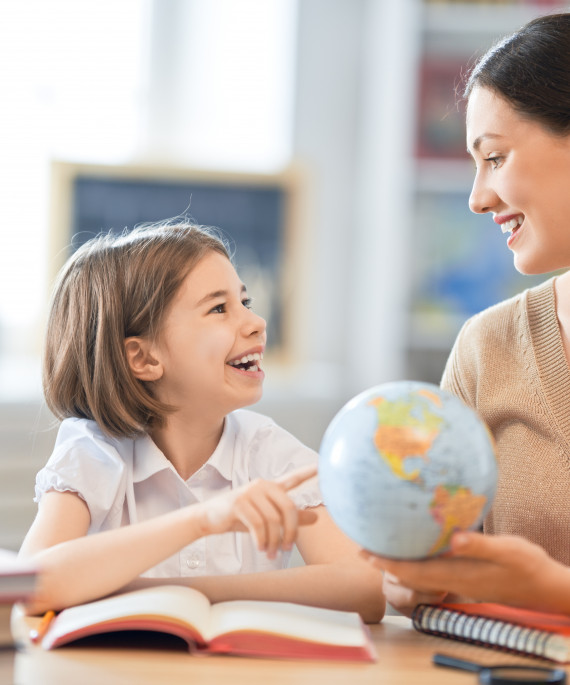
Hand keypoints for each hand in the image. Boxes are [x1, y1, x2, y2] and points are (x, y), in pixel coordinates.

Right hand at [197, 465, 317, 557]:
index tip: (320, 465)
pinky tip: (261, 548)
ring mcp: (250, 492)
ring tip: (271, 553)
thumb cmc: (241, 517)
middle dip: (291, 531)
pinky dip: (261, 540)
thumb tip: (316, 517)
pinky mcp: (238, 503)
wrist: (210, 518)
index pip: (293, 478)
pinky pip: (258, 525)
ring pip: (273, 520)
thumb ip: (291, 517)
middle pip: (288, 508)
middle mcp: (262, 486)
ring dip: (273, 541)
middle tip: (286, 548)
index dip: (307, 472)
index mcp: (271, 487)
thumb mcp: (267, 517)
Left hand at [361, 532, 569, 612]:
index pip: (414, 572)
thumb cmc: (529, 567)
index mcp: (458, 575)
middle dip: (385, 563)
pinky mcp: (466, 576)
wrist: (546, 587)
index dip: (388, 564)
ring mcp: (459, 580)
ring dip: (399, 561)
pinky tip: (418, 545)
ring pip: (420, 573)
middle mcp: (453, 580)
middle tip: (363, 548)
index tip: (366, 553)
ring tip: (381, 545)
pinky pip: (434, 568)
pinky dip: (418, 559)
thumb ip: (480, 546)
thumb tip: (453, 539)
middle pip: (410, 574)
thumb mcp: (508, 551)